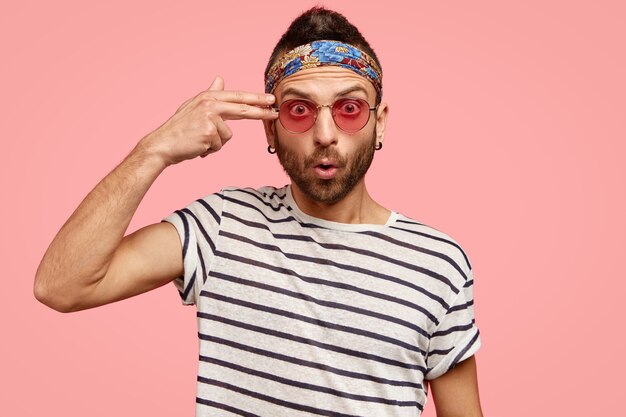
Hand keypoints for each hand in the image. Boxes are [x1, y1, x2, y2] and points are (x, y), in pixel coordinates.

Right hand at [137, 76, 277, 166]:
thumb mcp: (194, 107)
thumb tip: (220, 79)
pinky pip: (219, 145)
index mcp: (208, 97)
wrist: (162, 145)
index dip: (256, 99)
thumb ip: (211, 94)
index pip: (237, 97)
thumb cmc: (180, 129)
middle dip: (260, 112)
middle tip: (275, 112)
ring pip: (228, 135)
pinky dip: (210, 150)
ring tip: (200, 141)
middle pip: (242, 109)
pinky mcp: (208, 131)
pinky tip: (197, 146)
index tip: (271, 99)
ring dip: (216, 143)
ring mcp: (209, 117)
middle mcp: (210, 104)